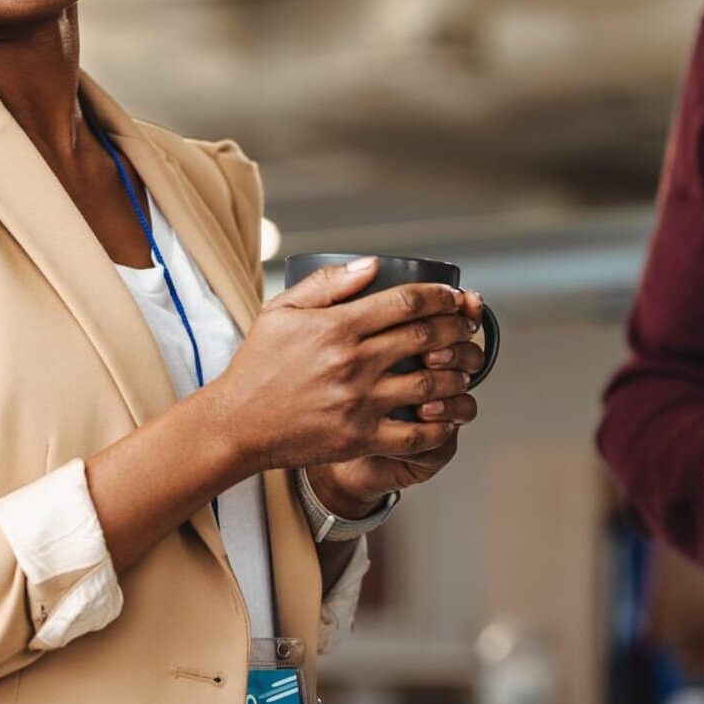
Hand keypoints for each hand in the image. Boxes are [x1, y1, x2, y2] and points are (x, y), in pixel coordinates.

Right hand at [209, 257, 480, 476]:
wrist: (237, 423)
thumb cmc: (257, 365)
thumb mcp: (280, 312)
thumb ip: (326, 285)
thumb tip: (372, 265)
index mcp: (336, 328)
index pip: (404, 302)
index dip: (439, 297)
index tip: (453, 298)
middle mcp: (352, 363)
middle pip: (425, 339)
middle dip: (456, 328)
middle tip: (466, 327)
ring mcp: (359, 403)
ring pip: (429, 385)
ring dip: (457, 374)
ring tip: (464, 368)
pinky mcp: (360, 439)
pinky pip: (416, 436)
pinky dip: (441, 426)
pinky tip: (449, 416)